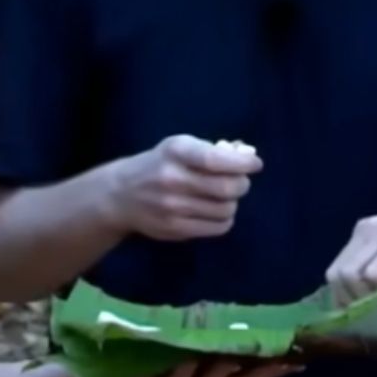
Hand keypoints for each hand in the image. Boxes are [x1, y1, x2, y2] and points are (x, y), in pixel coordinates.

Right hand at [107, 135, 262, 241]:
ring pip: (226, 209)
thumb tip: (247, 154)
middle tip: (240, 182)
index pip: (215, 159)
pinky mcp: (175, 229)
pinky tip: (217, 211)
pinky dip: (225, 219)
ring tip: (225, 196)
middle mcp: (173, 179)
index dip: (242, 162)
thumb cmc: (159, 164)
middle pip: (226, 188)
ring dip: (233, 202)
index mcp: (176, 152)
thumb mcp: (179, 147)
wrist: (121, 195)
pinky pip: (217, 227)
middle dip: (242, 184)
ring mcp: (173, 207)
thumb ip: (212, 150)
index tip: (255, 163)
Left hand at [326, 197, 376, 303]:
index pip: (336, 272)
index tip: (372, 311)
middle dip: (355, 301)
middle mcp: (368, 229)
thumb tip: (369, 304)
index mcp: (366, 231)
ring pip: (350, 277)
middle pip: (337, 276)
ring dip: (370, 297)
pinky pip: (373, 275)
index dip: (348, 298)